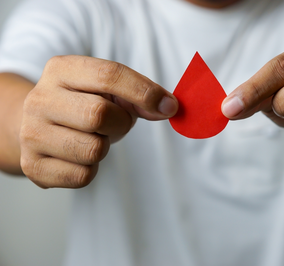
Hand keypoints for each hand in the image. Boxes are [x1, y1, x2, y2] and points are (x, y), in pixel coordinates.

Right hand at [20, 55, 177, 187]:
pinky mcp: (33, 166)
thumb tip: (167, 107)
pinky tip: (79, 155)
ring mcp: (31, 134)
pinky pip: (83, 176)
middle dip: (120, 123)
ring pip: (93, 149)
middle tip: (114, 123)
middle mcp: (39, 99)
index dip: (144, 91)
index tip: (169, 106)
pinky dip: (91, 168)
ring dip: (104, 146)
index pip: (109, 75)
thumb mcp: (107, 90)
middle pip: (99, 115)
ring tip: (92, 137)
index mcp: (61, 69)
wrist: (36, 126)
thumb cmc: (81, 105)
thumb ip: (138, 95)